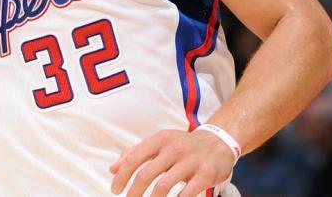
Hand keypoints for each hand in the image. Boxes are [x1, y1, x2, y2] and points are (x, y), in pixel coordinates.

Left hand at [109, 129, 235, 196]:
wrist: (219, 142)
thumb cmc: (182, 145)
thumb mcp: (159, 143)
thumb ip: (135, 153)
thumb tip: (113, 169)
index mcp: (160, 139)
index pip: (134, 158)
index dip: (122, 176)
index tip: (115, 190)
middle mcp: (174, 148)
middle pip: (146, 174)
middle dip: (133, 193)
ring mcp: (191, 161)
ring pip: (163, 186)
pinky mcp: (206, 174)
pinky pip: (186, 193)